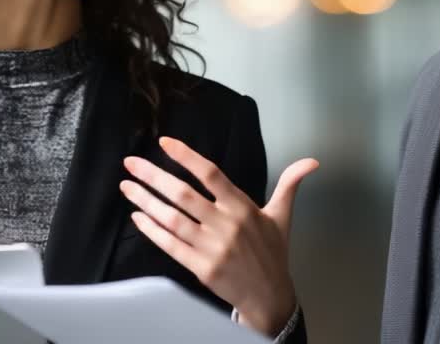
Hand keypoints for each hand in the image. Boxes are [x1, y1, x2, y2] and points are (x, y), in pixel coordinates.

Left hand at [119, 136, 317, 335]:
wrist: (270, 296)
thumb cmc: (273, 253)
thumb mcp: (282, 216)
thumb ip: (290, 184)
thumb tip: (312, 162)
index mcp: (243, 207)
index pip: (211, 174)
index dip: (187, 157)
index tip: (164, 143)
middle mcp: (226, 225)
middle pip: (184, 195)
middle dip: (153, 176)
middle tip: (130, 162)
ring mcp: (212, 247)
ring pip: (172, 219)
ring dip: (146, 201)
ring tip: (127, 186)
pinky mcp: (201, 268)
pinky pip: (171, 245)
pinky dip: (152, 230)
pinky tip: (137, 218)